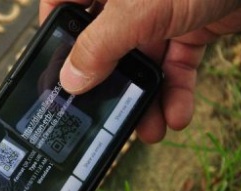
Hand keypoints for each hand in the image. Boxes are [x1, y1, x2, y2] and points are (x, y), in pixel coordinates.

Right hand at [40, 0, 240, 142]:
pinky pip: (174, 65)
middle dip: (106, 82)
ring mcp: (157, 12)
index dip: (56, 32)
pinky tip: (176, 116)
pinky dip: (176, 92)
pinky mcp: (187, 27)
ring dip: (144, 98)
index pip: (64, 2)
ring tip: (148, 129)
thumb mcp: (140, 9)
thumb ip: (100, 44)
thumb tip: (71, 79)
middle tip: (100, 110)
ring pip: (139, 61)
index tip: (53, 68)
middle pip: (102, 42)